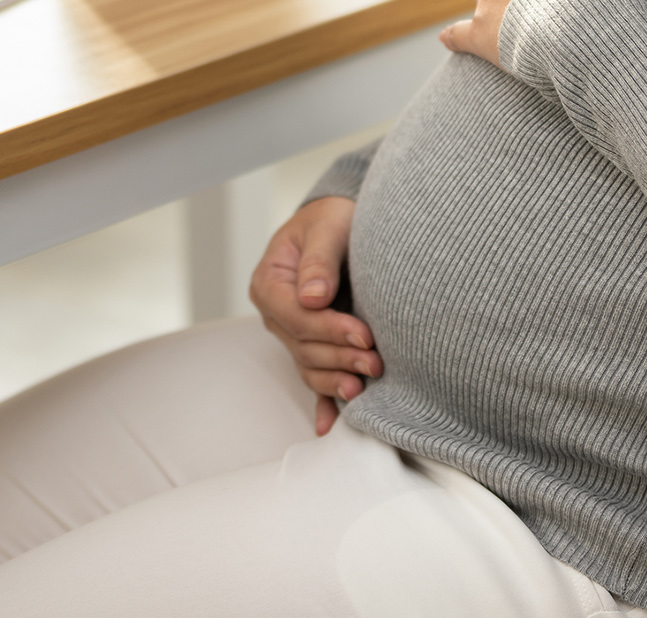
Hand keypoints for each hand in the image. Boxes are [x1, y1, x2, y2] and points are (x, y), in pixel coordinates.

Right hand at [248, 195, 380, 435]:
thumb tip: (312, 297)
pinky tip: (330, 426)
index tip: (363, 332)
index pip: (295, 316)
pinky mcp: (313, 347)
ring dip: (337, 379)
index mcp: (270, 283)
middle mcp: (277, 314)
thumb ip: (320, 260)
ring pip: (310, 367)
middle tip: (375, 361)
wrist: (342, 225)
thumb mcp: (327, 227)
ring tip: (366, 385)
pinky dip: (323, 404)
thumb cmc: (332, 220)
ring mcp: (292, 335)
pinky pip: (314, 380)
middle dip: (340, 356)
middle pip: (303, 347)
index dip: (328, 328)